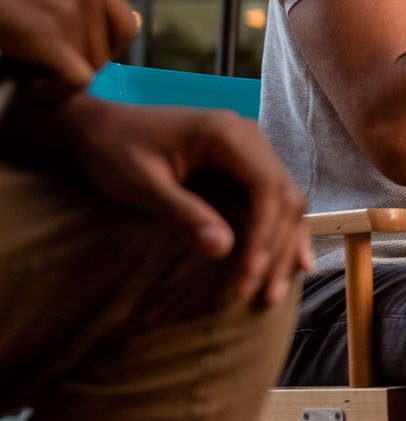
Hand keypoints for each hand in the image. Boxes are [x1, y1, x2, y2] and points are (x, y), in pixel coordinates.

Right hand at [0, 0, 136, 88]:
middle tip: (49, 69)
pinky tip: (36, 90)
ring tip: (35, 75)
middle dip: (79, 65)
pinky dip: (57, 93)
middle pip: (106, 50)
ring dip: (62, 77)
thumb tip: (131, 21)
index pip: (125, 25)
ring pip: (90, 66)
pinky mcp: (49, 37)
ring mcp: (71, 12)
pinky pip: (76, 81)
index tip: (80, 56)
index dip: (105, 49)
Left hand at [55, 97, 310, 307]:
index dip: (264, 233)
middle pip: (284, 198)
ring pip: (287, 201)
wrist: (98, 126)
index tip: (250, 272)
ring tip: (277, 289)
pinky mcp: (244, 164)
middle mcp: (250, 138)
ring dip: (285, 246)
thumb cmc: (114, 150)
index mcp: (228, 134)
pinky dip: (281, 232)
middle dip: (278, 248)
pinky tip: (292, 260)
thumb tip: (222, 251)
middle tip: (265, 295)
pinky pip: (273, 200)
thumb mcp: (143, 183)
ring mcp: (251, 150)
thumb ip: (183, 213)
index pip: (266, 188)